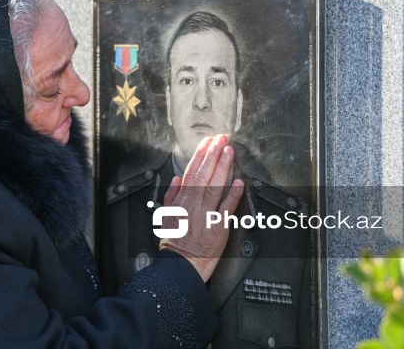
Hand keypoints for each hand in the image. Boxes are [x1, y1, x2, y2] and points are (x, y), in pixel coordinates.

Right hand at [159, 134, 243, 281]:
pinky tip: (239, 182)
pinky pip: (227, 208)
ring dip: (222, 167)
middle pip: (203, 174)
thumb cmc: (174, 243)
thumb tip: (176, 179)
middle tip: (222, 139)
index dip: (200, 155)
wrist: (181, 265)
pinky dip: (232, 195)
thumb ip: (171, 195)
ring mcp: (206, 215)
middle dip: (213, 154)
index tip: (207, 142)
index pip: (191, 172)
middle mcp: (193, 205)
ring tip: (229, 151)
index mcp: (181, 201)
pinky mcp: (218, 227)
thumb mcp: (164, 216)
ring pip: (215, 186)